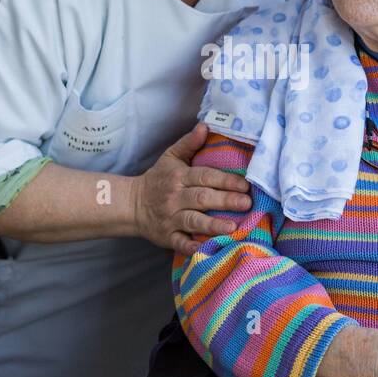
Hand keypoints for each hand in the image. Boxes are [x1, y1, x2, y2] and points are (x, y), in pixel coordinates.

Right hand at [132, 123, 251, 254]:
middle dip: (225, 201)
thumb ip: (189, 143)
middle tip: (246, 203)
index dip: (225, 180)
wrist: (131, 204)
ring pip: (193, 221)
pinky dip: (191, 247)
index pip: (204, 177)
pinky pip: (179, 243)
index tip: (245, 185)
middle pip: (202, 198)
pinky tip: (205, 249)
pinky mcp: (166, 237)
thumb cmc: (157, 180)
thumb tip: (205, 126)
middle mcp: (175, 197)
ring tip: (233, 227)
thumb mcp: (170, 158)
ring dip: (213, 225)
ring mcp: (170, 218)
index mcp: (178, 177)